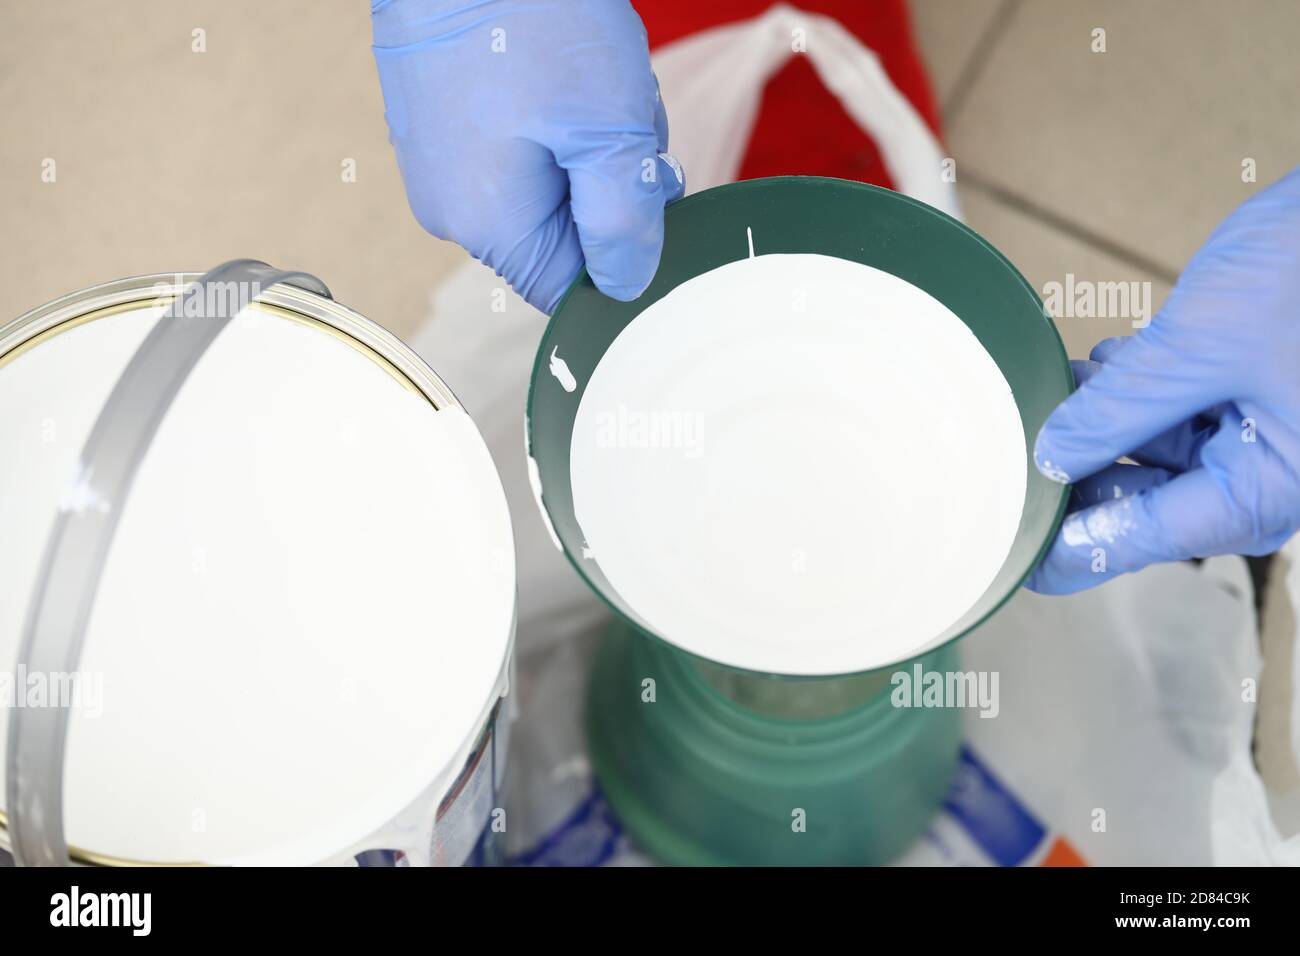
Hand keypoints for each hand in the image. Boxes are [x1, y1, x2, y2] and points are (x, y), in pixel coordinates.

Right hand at [371, 0, 684, 313]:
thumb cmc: (532, 18)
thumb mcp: (610, 133)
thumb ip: (623, 223)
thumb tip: (626, 283)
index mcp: (490, 226)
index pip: (571, 289)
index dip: (622, 250)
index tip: (646, 191)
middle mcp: (452, 208)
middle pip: (560, 235)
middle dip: (607, 185)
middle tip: (621, 121)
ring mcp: (438, 162)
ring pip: (544, 185)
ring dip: (586, 146)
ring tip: (589, 84)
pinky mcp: (438, 122)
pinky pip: (513, 147)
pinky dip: (551, 119)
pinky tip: (559, 72)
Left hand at [1028, 167, 1299, 593]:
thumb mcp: (1199, 347)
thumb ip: (1119, 409)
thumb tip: (1052, 457)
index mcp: (1267, 488)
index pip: (1145, 537)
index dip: (1070, 546)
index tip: (1014, 555)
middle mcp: (1269, 474)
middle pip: (1148, 502)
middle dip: (1078, 477)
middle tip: (1010, 465)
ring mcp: (1265, 434)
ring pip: (1157, 453)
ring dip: (1099, 426)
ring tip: (1045, 399)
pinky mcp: (1256, 393)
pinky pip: (1181, 412)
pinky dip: (1135, 394)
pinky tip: (1098, 367)